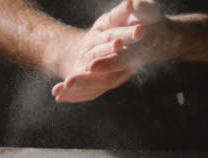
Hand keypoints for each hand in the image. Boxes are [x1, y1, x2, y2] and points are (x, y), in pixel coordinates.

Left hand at [52, 0, 168, 102]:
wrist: (151, 35)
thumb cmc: (147, 19)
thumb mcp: (146, 11)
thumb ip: (142, 9)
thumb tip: (133, 2)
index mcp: (135, 55)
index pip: (121, 62)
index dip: (107, 64)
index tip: (90, 66)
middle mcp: (124, 70)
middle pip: (105, 80)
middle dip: (86, 82)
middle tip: (68, 82)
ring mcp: (115, 77)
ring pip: (95, 89)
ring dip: (76, 92)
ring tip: (56, 92)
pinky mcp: (105, 80)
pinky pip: (90, 92)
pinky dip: (75, 95)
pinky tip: (58, 98)